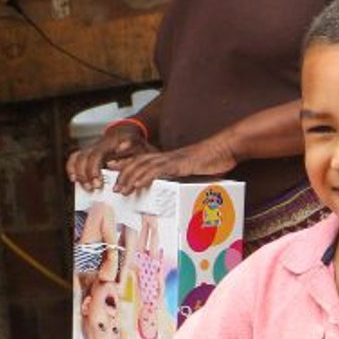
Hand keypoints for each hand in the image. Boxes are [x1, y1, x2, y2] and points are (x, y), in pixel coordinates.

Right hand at [68, 124, 152, 189]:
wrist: (128, 133)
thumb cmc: (135, 144)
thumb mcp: (137, 146)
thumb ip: (130, 148)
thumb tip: (121, 147)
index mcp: (109, 144)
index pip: (96, 156)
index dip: (94, 170)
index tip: (98, 184)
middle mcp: (96, 145)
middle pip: (84, 158)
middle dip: (85, 175)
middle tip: (92, 188)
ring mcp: (91, 148)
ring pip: (77, 157)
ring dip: (78, 173)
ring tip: (84, 186)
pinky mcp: (87, 152)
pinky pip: (75, 158)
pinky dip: (72, 168)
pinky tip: (74, 179)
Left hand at [105, 135, 237, 193]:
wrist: (226, 148)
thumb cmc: (215, 160)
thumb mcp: (198, 170)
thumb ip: (188, 177)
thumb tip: (186, 189)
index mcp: (169, 159)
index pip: (142, 160)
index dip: (126, 164)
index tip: (113, 170)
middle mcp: (166, 157)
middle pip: (137, 163)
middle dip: (123, 175)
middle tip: (113, 188)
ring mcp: (171, 160)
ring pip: (143, 167)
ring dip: (129, 179)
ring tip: (121, 190)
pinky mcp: (179, 164)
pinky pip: (157, 171)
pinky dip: (145, 177)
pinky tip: (137, 185)